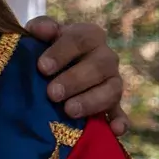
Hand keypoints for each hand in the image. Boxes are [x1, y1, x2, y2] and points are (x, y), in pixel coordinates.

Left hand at [25, 17, 127, 134]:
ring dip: (91, 101)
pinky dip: (120, 121)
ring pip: (112, 90)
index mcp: (90, 35)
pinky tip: (114, 130)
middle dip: (75, 80)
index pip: (80, 39)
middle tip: (52, 93)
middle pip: (99, 65)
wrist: (58, 68)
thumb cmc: (48, 50)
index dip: (61, 53)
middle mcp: (106, 57)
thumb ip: (41, 28)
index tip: (42, 67)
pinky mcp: (114, 105)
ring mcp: (113, 82)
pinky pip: (120, 113)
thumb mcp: (43, 36)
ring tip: (69, 111)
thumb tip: (37, 29)